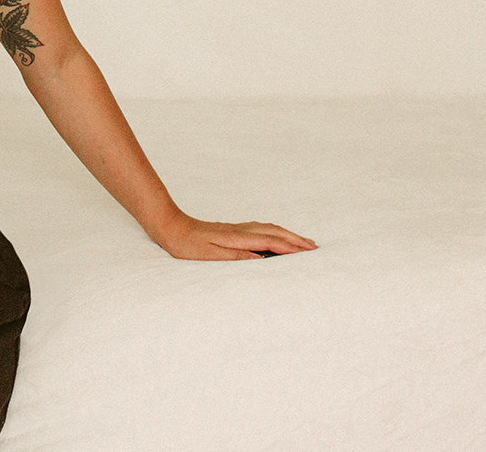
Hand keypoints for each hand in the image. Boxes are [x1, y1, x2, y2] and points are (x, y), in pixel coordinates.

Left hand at [153, 211, 317, 259]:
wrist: (170, 227)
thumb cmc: (187, 245)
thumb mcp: (210, 256)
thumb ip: (236, 257)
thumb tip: (261, 259)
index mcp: (237, 237)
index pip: (271, 242)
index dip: (291, 247)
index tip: (308, 253)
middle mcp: (241, 230)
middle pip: (275, 232)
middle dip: (296, 239)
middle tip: (314, 248)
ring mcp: (237, 228)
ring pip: (269, 229)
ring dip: (287, 235)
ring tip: (302, 243)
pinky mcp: (232, 229)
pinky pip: (261, 229)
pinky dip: (275, 233)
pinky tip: (277, 237)